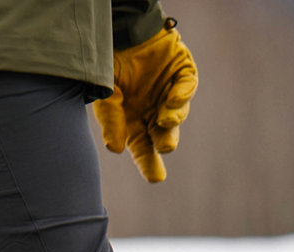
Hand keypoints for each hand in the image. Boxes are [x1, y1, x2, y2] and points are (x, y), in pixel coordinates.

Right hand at [93, 23, 197, 182]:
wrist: (124, 31)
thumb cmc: (112, 67)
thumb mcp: (106, 95)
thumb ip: (111, 120)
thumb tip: (115, 149)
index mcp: (136, 124)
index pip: (144, 150)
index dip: (149, 164)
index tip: (156, 178)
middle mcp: (154, 114)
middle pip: (164, 136)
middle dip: (165, 143)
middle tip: (164, 147)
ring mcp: (170, 94)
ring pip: (178, 114)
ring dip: (173, 119)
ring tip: (165, 122)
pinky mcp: (183, 74)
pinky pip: (186, 87)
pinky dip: (182, 95)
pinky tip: (172, 101)